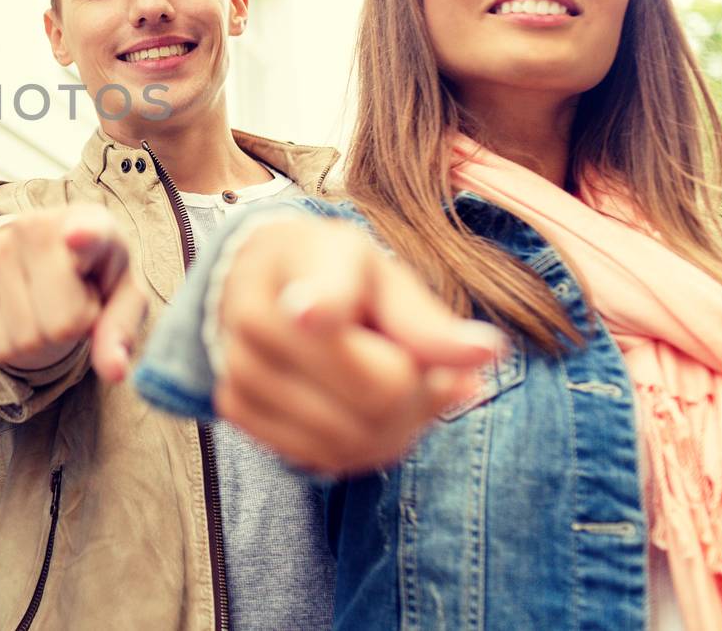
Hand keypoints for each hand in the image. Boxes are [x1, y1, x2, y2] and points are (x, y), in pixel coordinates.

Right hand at [0, 205, 146, 381]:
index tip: (77, 236)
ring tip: (48, 306)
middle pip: (63, 324)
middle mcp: (36, 227)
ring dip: (45, 340)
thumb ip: (120, 329)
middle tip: (73, 303)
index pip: (88, 231)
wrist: (44, 250)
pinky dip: (17, 347)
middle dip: (74, 330)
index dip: (84, 235)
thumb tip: (114, 373)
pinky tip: (24, 313)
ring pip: (28, 340)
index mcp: (92, 223)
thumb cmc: (93, 274)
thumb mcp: (121, 296)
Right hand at [213, 218, 507, 474]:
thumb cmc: (336, 273)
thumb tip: (488, 354)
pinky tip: (356, 411)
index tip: (313, 312)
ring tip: (392, 387)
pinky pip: (320, 459)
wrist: (258, 277)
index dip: (320, 308)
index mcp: (300, 264)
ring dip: (394, 429)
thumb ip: (427, 320)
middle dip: (420, 394)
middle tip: (421, 367)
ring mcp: (239, 366)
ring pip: (351, 440)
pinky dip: (355, 447)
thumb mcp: (383, 276)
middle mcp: (256, 318)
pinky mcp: (233, 406)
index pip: (319, 301)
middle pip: (377, 398)